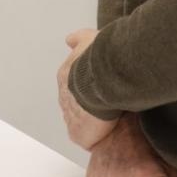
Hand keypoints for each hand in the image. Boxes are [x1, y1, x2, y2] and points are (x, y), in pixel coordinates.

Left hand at [58, 28, 118, 149]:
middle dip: (89, 106)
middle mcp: (65, 97)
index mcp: (65, 77)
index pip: (74, 86)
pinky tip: (107, 132)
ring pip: (80, 121)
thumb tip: (69, 40)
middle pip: (76, 104)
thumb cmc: (97, 59)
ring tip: (111, 119)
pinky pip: (86, 138)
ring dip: (92, 121)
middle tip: (108, 105)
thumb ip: (79, 39)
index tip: (101, 90)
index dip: (88, 88)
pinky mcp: (78, 134)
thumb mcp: (88, 39)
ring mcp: (70, 117)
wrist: (101, 79)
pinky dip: (95, 136)